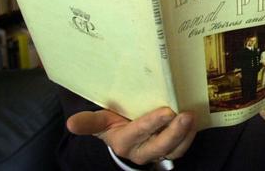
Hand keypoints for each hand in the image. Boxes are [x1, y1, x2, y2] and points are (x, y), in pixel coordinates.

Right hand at [67, 107, 195, 164]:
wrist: (123, 139)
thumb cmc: (114, 124)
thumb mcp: (101, 122)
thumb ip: (89, 122)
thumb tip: (70, 123)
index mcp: (123, 141)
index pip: (138, 132)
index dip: (152, 123)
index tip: (165, 111)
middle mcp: (141, 151)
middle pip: (160, 146)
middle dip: (174, 132)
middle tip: (185, 114)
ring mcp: (157, 153)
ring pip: (174, 150)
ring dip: (186, 135)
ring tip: (192, 117)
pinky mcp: (169, 151)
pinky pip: (181, 149)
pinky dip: (189, 137)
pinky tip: (194, 121)